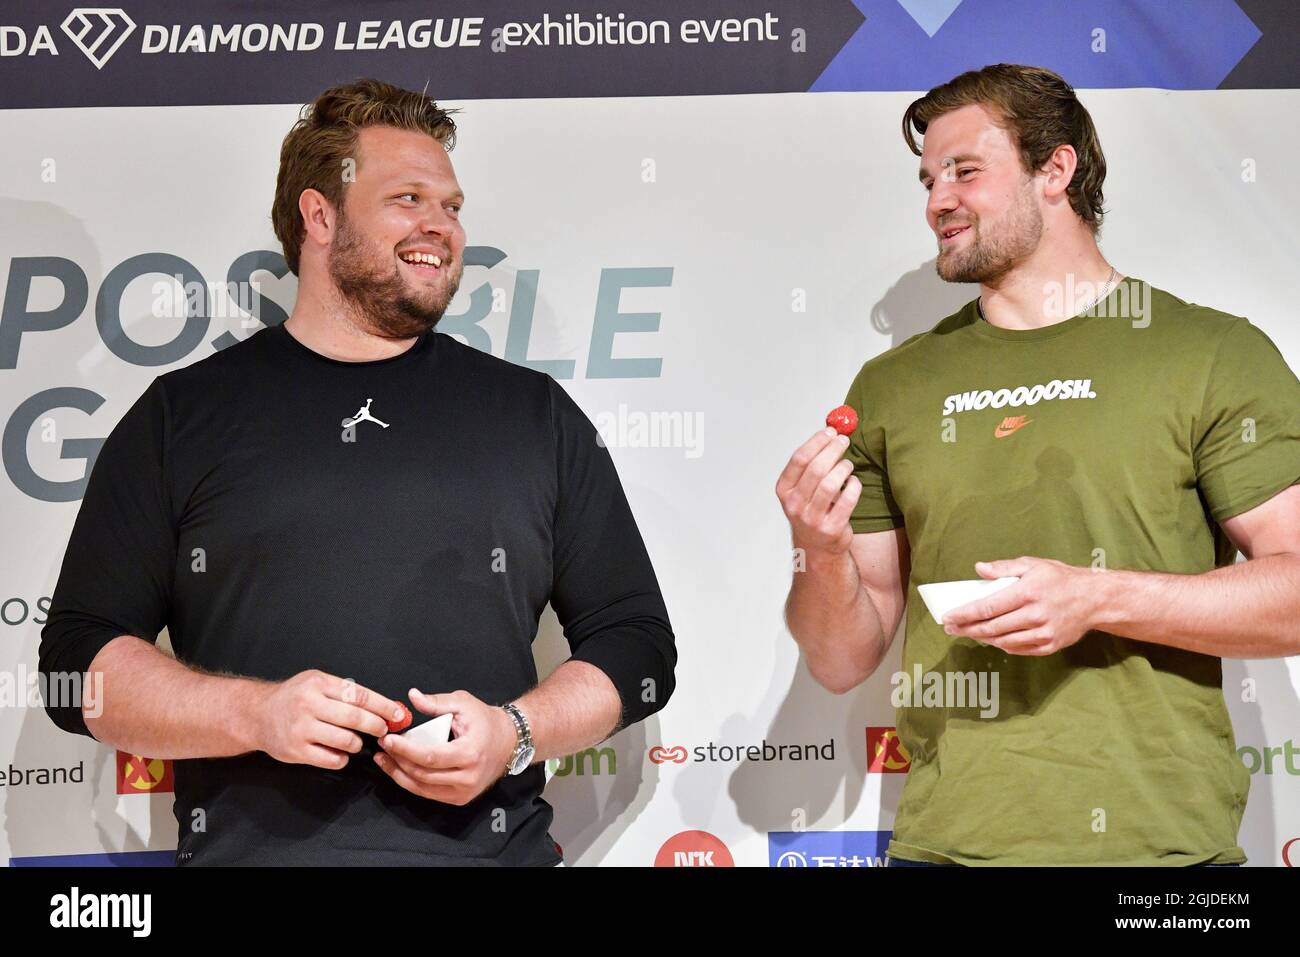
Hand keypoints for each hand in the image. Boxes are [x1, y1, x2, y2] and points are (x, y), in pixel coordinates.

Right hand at [251, 670, 406, 769]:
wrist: (257, 715)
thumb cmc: (293, 698)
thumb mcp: (315, 682)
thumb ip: (343, 691)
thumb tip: (381, 705)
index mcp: (318, 683)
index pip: (359, 695)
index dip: (382, 706)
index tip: (397, 713)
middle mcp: (309, 704)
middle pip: (355, 718)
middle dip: (376, 725)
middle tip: (385, 730)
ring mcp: (301, 729)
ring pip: (346, 740)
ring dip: (358, 743)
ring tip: (357, 741)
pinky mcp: (296, 751)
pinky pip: (332, 759)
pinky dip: (343, 758)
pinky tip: (341, 753)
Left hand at [374, 689, 519, 804]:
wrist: (509, 742)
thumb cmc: (486, 721)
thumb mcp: (463, 703)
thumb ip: (436, 702)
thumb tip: (413, 696)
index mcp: (469, 753)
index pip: (429, 756)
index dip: (405, 750)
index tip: (388, 739)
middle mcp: (467, 777)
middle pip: (422, 775)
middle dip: (397, 761)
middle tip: (382, 746)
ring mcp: (464, 792)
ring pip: (422, 789)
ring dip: (399, 774)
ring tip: (383, 760)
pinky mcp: (460, 798)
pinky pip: (429, 793)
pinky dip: (411, 782)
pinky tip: (399, 770)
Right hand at [776, 428, 861, 555]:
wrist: (817, 546)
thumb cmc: (811, 509)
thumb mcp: (802, 488)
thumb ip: (812, 462)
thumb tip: (831, 432)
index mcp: (784, 490)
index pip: (799, 459)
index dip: (817, 442)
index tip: (831, 431)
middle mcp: (794, 505)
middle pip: (816, 469)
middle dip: (833, 450)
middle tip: (844, 441)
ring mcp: (812, 519)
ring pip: (831, 484)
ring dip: (843, 468)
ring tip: (847, 465)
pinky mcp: (831, 528)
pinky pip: (848, 500)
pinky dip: (854, 486)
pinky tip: (853, 483)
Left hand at [941, 557, 1098, 655]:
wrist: (1095, 600)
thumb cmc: (1061, 579)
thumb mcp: (1033, 565)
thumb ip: (1004, 568)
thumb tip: (979, 569)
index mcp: (1027, 592)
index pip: (987, 607)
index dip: (964, 614)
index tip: (947, 617)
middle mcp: (1034, 615)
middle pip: (991, 627)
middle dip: (966, 628)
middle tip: (950, 627)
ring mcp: (1042, 633)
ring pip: (1002, 641)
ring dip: (981, 638)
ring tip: (967, 632)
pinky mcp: (1049, 645)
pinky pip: (1018, 649)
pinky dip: (1001, 645)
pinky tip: (991, 639)